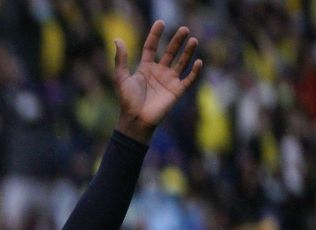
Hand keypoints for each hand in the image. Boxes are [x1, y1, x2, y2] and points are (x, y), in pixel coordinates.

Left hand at [113, 22, 200, 139]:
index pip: (151, 47)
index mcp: (145, 68)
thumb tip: (117, 39)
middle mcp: (158, 72)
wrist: (135, 120)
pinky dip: (194, 71)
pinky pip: (188, 79)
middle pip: (170, 52)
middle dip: (177, 41)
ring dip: (188, 52)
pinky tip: (198, 61)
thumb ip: (120, 59)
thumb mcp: (121, 78)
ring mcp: (168, 81)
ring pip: (181, 62)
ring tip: (194, 40)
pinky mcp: (176, 91)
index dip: (155, 35)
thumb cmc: (127, 101)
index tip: (161, 22)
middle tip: (184, 29)